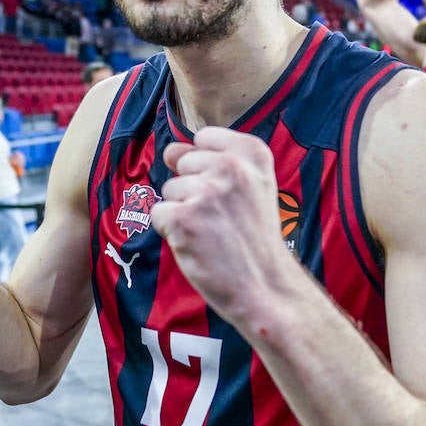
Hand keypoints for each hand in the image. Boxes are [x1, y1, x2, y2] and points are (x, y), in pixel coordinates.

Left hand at [151, 127, 293, 325]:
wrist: (266, 287)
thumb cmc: (255, 239)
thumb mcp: (252, 188)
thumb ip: (212, 161)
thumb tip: (170, 151)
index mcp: (252, 152)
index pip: (203, 138)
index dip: (207, 167)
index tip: (228, 192)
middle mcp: (231, 166)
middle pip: (182, 163)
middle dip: (193, 190)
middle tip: (222, 218)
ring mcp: (206, 191)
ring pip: (170, 190)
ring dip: (183, 213)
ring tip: (212, 232)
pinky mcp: (183, 218)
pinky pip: (159, 214)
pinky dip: (172, 232)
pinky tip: (198, 244)